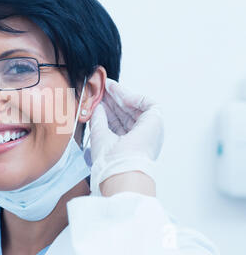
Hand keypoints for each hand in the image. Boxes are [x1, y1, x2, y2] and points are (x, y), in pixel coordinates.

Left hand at [88, 78, 163, 195]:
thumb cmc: (109, 160)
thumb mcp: (99, 135)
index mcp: (128, 146)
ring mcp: (149, 130)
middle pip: (126, 113)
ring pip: (135, 107)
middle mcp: (140, 139)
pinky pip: (147, 103)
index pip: (118, 122)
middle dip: (114, 100)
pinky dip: (133, 97)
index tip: (98, 98)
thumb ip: (98, 119)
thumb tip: (97, 106)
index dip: (109, 109)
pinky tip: (118, 94)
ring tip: (107, 86)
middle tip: (101, 88)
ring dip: (121, 95)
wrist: (120, 168)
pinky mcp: (156, 122)